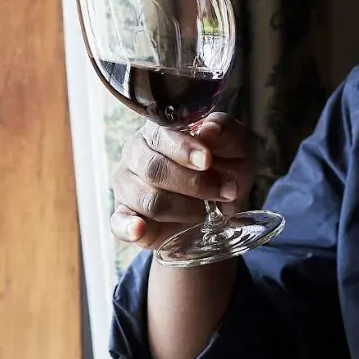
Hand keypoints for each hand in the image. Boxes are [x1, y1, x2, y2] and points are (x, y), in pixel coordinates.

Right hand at [111, 113, 254, 250]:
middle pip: (154, 170)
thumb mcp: (239, 147)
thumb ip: (228, 133)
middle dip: (193, 184)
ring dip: (183, 209)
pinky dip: (129, 228)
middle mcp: (137, 155)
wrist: (222, 205)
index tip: (207, 161)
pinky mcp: (125, 217)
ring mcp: (127, 186)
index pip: (162, 136)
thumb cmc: (226, 167)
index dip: (184, 150)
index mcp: (160, 131)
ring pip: (147, 199)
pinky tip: (139, 230)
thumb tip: (208, 129)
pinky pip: (118, 223)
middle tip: (222, 192)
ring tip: (203, 211)